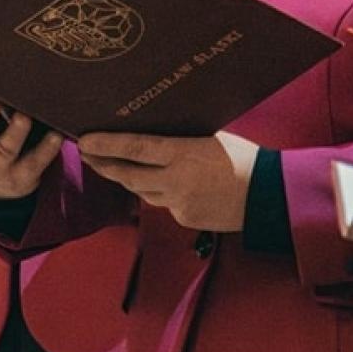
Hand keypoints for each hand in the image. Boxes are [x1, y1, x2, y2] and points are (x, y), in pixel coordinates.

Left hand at [77, 131, 257, 231]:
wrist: (267, 195)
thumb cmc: (245, 159)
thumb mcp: (213, 138)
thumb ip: (183, 140)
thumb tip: (159, 133)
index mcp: (183, 154)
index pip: (135, 148)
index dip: (107, 145)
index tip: (84, 140)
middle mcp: (176, 180)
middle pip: (128, 175)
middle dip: (105, 165)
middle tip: (87, 154)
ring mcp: (178, 203)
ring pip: (142, 192)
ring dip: (128, 179)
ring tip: (114, 167)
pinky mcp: (185, 219)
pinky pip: (164, 204)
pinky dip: (160, 193)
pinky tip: (166, 184)